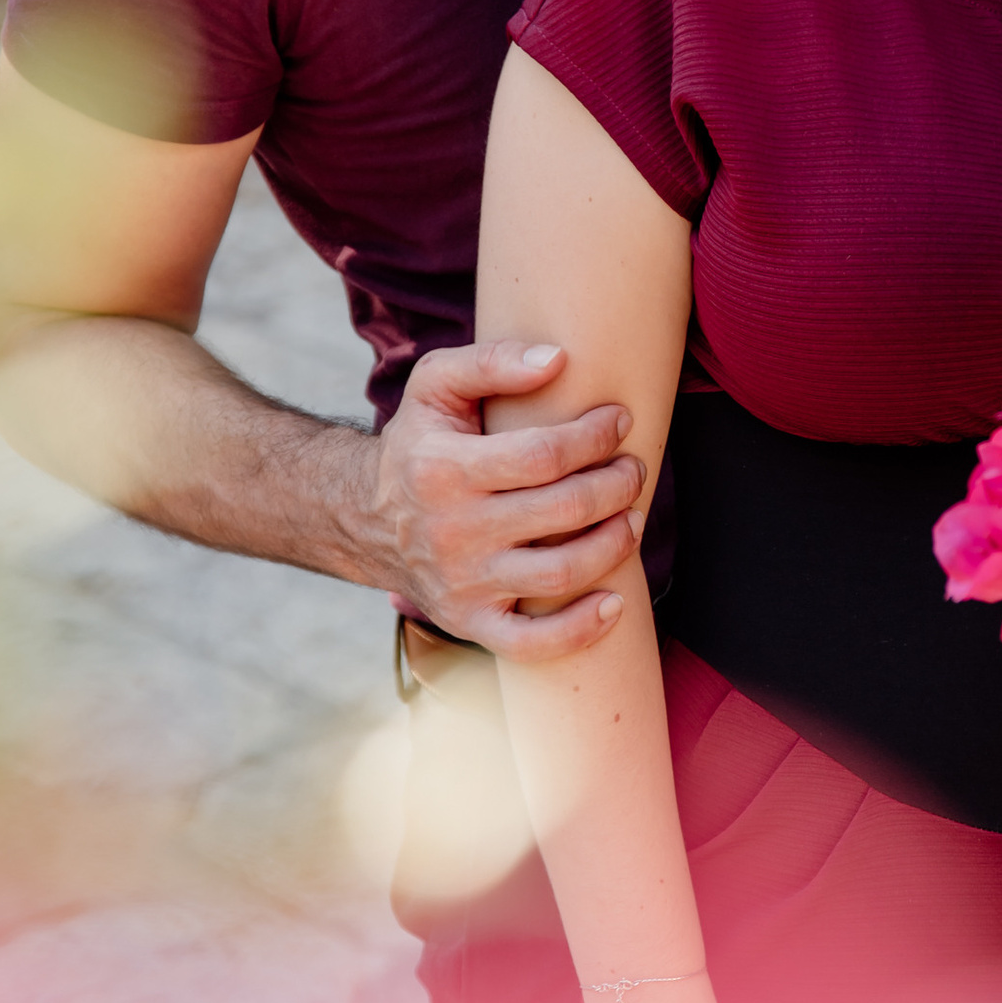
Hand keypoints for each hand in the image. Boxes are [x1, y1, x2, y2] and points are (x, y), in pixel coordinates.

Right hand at [371, 341, 646, 657]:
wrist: (368, 521)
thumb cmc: (420, 442)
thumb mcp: (435, 384)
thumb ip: (492, 361)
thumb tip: (559, 359)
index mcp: (443, 469)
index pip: (543, 455)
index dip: (595, 436)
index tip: (619, 421)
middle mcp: (451, 531)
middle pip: (563, 511)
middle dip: (615, 484)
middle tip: (633, 468)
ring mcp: (462, 583)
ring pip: (561, 572)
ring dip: (614, 544)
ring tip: (631, 517)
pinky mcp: (470, 623)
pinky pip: (534, 643)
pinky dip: (582, 629)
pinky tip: (615, 602)